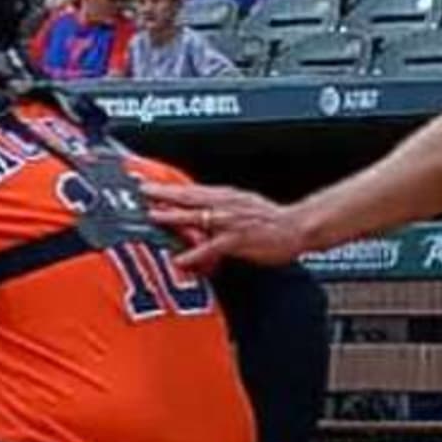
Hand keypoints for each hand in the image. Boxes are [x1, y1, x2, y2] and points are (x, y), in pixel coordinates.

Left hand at [141, 179, 312, 270]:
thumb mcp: (241, 203)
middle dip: (165, 193)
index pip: (191, 188)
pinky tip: (180, 259)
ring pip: (197, 216)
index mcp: (225, 195)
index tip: (148, 183)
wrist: (297, 226)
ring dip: (175, 216)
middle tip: (143, 191)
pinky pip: (211, 247)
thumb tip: (196, 207)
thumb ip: (217, 204)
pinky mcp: (237, 240)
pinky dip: (195, 253)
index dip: (169, 185)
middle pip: (189, 196)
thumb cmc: (270, 218)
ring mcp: (230, 222)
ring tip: (154, 216)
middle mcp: (225, 204)